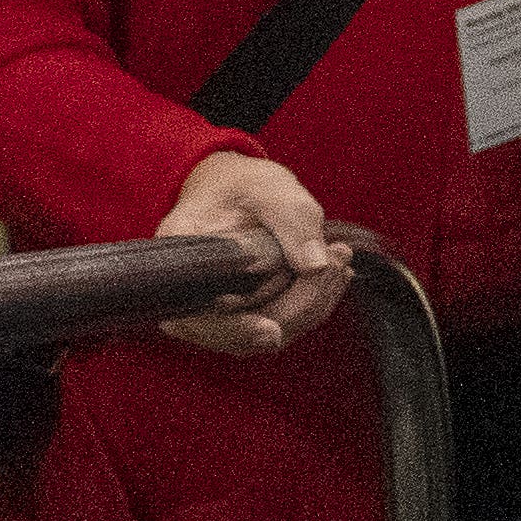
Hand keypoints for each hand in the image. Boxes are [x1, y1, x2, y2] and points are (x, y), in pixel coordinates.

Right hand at [157, 152, 349, 354]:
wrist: (238, 192)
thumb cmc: (244, 187)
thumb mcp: (268, 188)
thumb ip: (292, 221)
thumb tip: (315, 267)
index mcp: (180, 271)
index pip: (201, 320)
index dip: (236, 330)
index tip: (272, 332)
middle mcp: (192, 305)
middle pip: (247, 333)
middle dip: (302, 301)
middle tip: (340, 254)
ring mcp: (221, 318)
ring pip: (274, 332)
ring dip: (316, 299)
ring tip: (340, 254)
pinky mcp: (249, 318)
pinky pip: (287, 323)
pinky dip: (316, 300)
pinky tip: (336, 268)